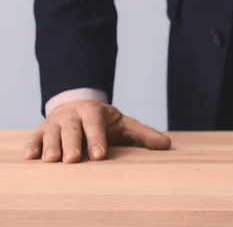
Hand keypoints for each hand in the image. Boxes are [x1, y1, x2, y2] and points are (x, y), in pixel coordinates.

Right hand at [23, 100, 171, 162]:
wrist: (77, 106)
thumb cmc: (104, 122)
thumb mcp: (124, 124)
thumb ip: (143, 134)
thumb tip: (167, 145)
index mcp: (94, 112)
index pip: (95, 124)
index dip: (97, 139)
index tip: (99, 155)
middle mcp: (73, 115)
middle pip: (72, 129)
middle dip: (72, 144)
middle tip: (72, 160)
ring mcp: (55, 122)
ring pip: (52, 134)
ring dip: (51, 146)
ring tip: (52, 160)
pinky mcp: (41, 131)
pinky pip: (35, 138)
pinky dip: (32, 146)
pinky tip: (31, 157)